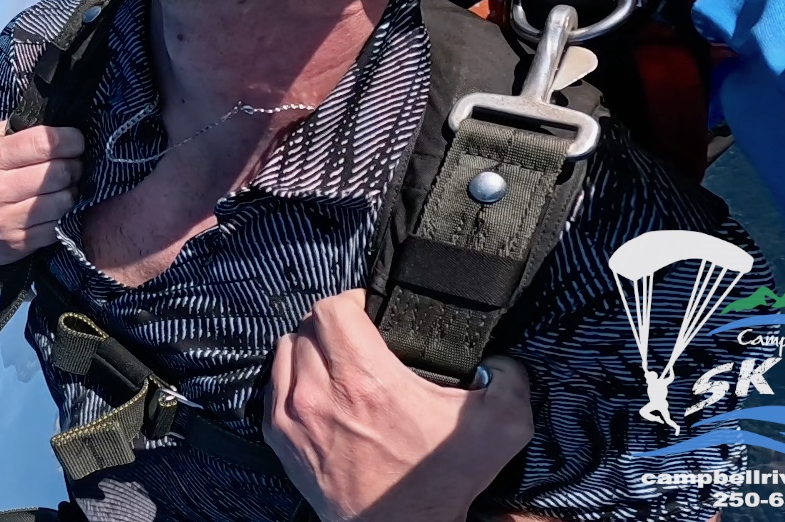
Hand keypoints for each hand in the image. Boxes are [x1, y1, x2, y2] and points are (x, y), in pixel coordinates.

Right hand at [0, 121, 84, 268]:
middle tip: (75, 165)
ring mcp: (6, 219)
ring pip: (63, 201)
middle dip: (75, 166)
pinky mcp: (17, 243)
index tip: (76, 141)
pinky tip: (57, 208)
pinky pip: (57, 226)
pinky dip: (64, 216)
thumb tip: (49, 119)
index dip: (69, 140)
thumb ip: (11, 129)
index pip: (42, 142)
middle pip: (58, 172)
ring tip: (66, 187)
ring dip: (72, 192)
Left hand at [264, 290, 535, 521]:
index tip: (372, 315)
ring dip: (309, 347)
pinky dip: (292, 378)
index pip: (333, 308)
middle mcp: (319, 392)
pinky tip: (319, 389)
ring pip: (286, 350)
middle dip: (334, 324)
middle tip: (359, 337)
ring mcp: (293, 416)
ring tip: (337, 360)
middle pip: (307, 325)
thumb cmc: (440, 482)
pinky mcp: (279, 438)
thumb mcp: (499, 428)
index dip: (353, 302)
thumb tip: (499, 358)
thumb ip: (509, 379)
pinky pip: (275, 385)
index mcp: (364, 379)